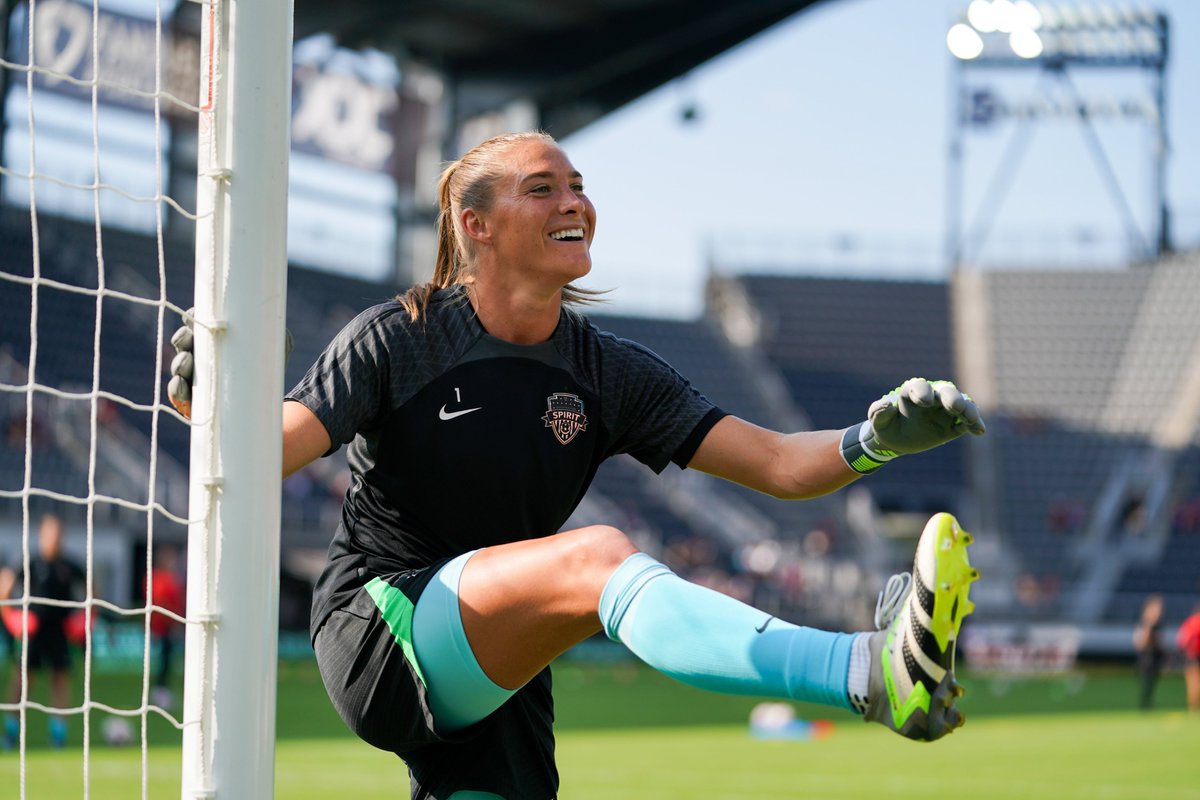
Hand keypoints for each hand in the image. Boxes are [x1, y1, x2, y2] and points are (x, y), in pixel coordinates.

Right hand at [166, 310, 293, 420]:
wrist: (267, 399)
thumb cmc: (268, 365)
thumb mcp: (276, 345)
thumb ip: (275, 332)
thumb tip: (273, 324)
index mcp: (215, 337)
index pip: (197, 323)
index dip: (192, 318)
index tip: (193, 317)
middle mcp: (201, 353)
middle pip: (183, 341)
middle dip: (183, 338)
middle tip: (189, 337)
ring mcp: (194, 375)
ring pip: (179, 364)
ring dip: (179, 362)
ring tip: (187, 361)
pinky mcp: (193, 397)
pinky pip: (178, 391)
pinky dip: (177, 387)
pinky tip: (180, 383)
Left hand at [867, 378, 985, 455]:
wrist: (896, 440)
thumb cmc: (886, 427)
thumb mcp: (878, 422)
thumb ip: (879, 412)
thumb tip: (886, 404)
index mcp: (912, 393)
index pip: (919, 386)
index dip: (922, 391)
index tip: (924, 402)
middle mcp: (932, 398)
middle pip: (945, 391)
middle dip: (951, 397)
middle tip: (954, 407)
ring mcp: (944, 411)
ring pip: (961, 405)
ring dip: (968, 410)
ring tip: (971, 419)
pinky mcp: (953, 425)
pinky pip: (966, 422)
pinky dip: (974, 424)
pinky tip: (979, 430)